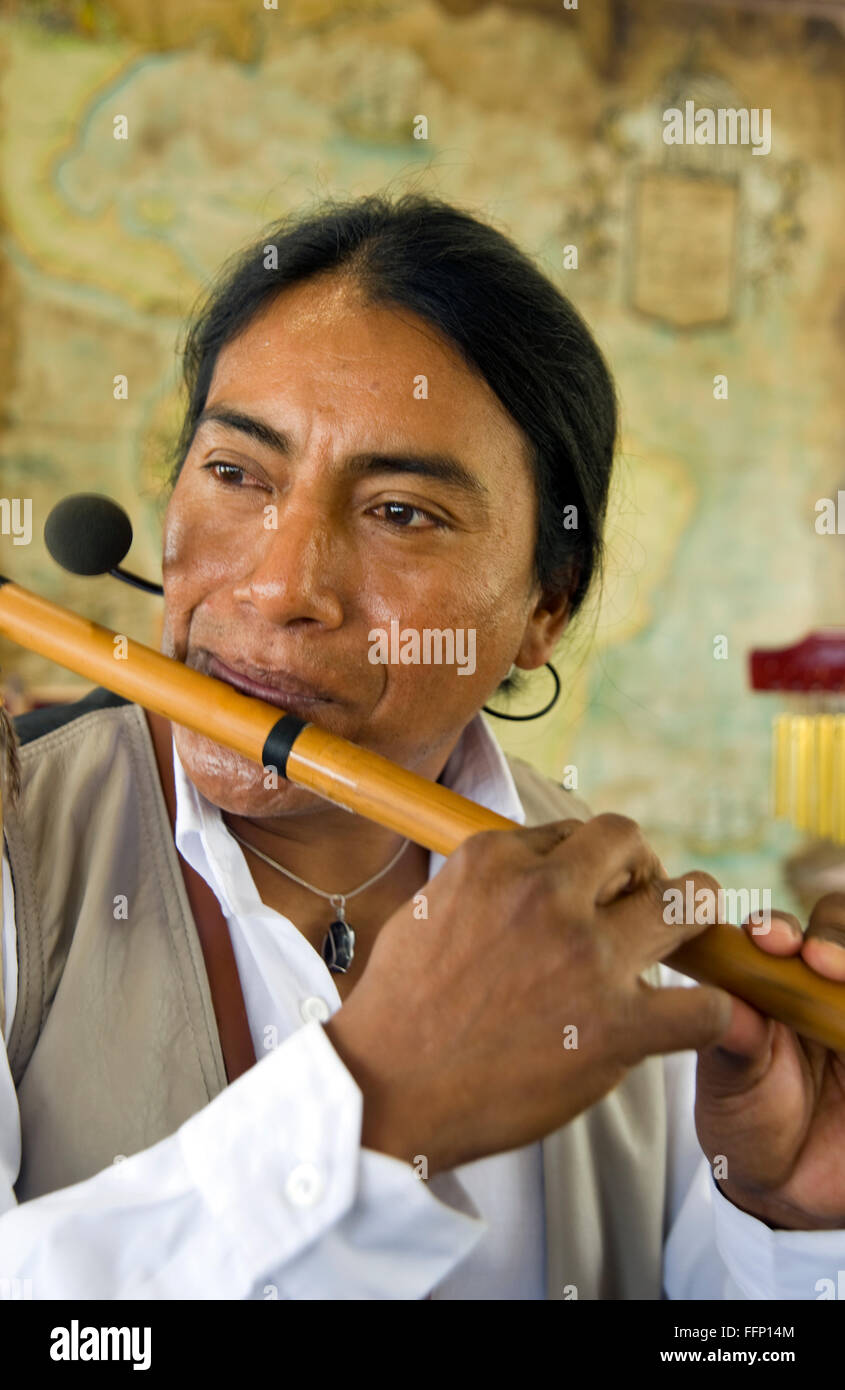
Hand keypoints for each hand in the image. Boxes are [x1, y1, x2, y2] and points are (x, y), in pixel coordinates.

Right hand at [324, 815, 732, 1176]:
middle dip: (644, 870)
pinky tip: (684, 1022)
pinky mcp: (615, 1027)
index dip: (589, 868)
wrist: (384, 1089)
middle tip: (640, 910)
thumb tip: (536, 869)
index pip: (576, 834)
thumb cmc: (402, 1006)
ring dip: (692, 920)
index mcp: (496, 859)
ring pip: (690, 902)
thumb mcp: (431, 906)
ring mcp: (586, 957)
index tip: (586, 900)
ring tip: (682, 946)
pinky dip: (706, 1015)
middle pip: (632, 843)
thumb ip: (491, 881)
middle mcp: (545, 894)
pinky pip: (705, 1007)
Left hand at [695, 892, 844, 1228]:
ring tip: (835, 974)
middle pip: (842, 929)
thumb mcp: (730, 1085)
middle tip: (817, 958)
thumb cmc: (748, 1121)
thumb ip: (734, 1043)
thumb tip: (735, 1007)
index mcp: (773, 982)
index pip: (782, 933)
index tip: (766, 940)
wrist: (787, 1190)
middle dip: (833, 935)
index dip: (778, 927)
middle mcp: (824, 988)